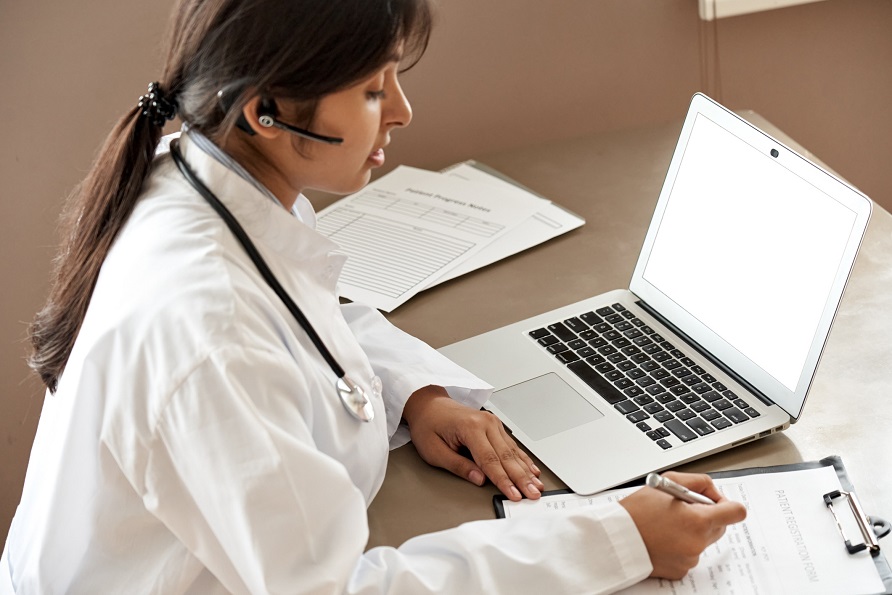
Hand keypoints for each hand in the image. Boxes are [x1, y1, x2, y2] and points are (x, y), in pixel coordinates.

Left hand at [402, 386, 543, 500]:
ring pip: (512, 452)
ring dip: (526, 471)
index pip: (491, 461)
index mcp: (470, 428)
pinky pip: (511, 445)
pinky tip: (532, 470)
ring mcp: (492, 423)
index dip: (504, 481)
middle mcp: (485, 423)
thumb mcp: (434, 451)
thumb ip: (458, 466)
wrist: (428, 405)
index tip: (514, 495)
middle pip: (507, 457)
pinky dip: (522, 459)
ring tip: (536, 486)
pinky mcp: (494, 426)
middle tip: (533, 495)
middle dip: (521, 479)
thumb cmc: (428, 425)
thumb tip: (479, 479)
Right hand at [619, 471, 746, 579]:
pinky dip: (679, 546)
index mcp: (699, 520)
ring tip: (664, 524)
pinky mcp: (680, 571)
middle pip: (719, 527)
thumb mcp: (666, 483)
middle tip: (682, 510)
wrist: (615, 539)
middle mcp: (698, 542)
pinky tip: (661, 539)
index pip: (736, 512)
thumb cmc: (636, 512)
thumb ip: (697, 482)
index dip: (728, 505)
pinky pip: (688, 555)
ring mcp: (690, 559)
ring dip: (690, 531)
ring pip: (702, 541)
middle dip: (706, 516)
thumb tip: (712, 491)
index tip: (716, 503)